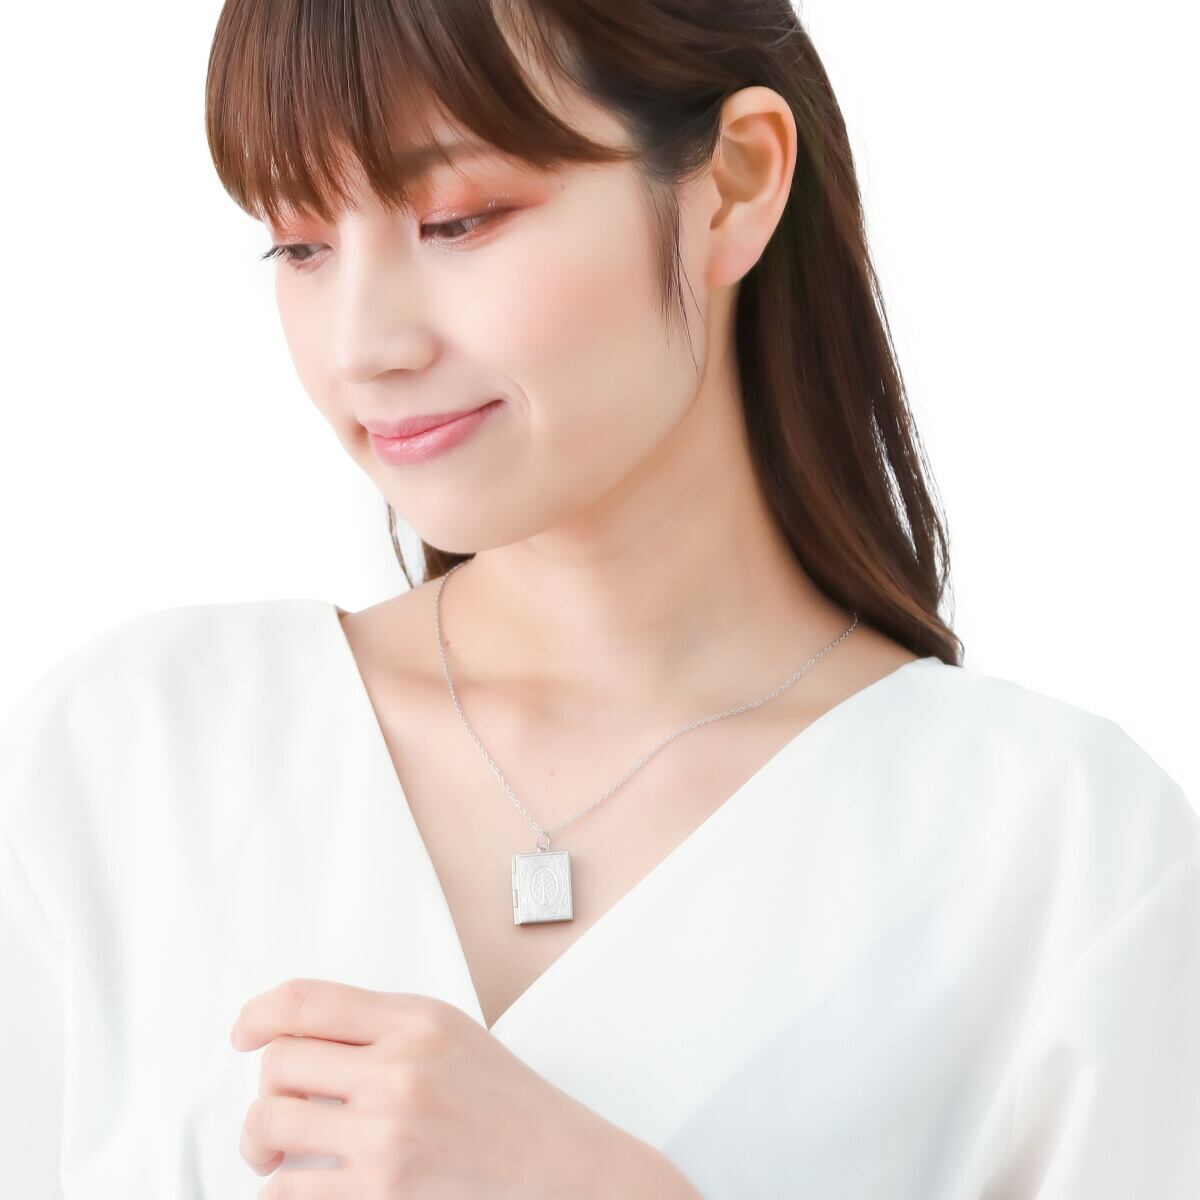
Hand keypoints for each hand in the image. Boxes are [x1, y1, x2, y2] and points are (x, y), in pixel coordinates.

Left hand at [229, 977, 699, 1197]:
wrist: (558, 1165)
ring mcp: (388, 1134)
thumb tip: (298, 1035)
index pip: (308, 1000)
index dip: (259, 1014)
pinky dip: (281, 1191)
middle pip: (280, 1063)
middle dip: (267, 1089)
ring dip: (261, 1143)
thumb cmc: (506, 1104)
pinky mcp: (382, 1192)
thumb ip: (382, 1027)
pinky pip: (288, 1190)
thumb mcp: (451, 1035)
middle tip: (277, 1109)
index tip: (244, 1032)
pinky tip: (303, 1185)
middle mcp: (399, 1069)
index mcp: (416, 1020)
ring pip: (270, 1123)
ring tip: (276, 1153)